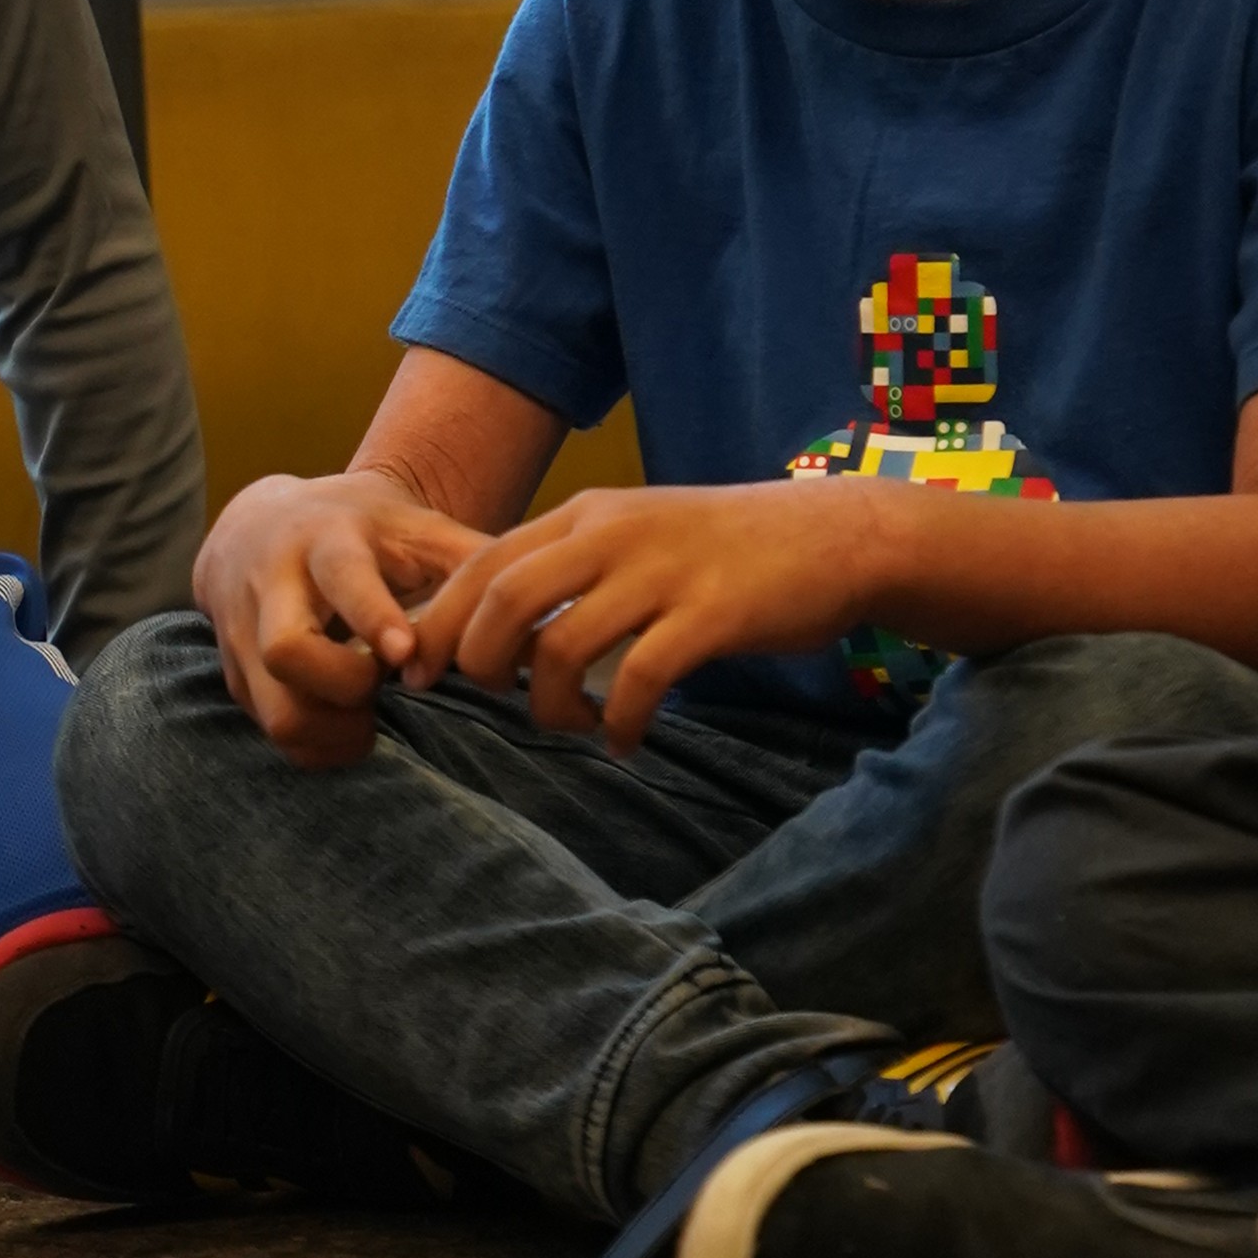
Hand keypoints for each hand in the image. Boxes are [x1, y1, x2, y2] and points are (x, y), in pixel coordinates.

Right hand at [193, 467, 495, 767]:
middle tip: (381, 690)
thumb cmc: (360, 532)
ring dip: (329, 732)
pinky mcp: (231, 675)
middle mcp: (269, 583)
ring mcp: (239, 633)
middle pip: (286, 650)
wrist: (256, 524)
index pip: (342, 581)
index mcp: (325, 540)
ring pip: (273, 708)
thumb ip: (475, 562)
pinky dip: (314, 745)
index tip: (404, 655)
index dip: (372, 618)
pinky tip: (347, 731)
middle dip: (343, 688)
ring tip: (369, 723)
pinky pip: (268, 731)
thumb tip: (551, 612)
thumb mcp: (412, 528)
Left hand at [408, 476, 870, 754]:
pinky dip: (617, 723)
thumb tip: (505, 634)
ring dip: (550, 706)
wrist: (833, 537)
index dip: (441, 624)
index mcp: (585, 516)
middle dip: (479, 664)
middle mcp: (611, 535)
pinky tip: (625, 741)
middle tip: (495, 701)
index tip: (424, 674)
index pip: (481, 564)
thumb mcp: (637, 537)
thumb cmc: (727, 548)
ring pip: (560, 646)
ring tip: (574, 726)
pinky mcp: (709, 613)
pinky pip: (637, 680)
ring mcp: (660, 572)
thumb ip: (573, 571)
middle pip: (503, 602)